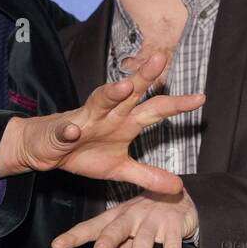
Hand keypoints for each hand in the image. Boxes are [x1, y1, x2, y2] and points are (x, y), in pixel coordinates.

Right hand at [0, 51, 203, 192]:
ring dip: (111, 94)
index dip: (177, 105)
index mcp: (125, 122)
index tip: (200, 99)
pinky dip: (68, 130)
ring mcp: (84, 120)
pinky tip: (73, 131)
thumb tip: (178, 187)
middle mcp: (108, 115)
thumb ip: (148, 175)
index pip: (155, 109)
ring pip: (99, 102)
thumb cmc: (83, 153)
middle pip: (130, 94)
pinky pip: (65, 130)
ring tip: (124, 87)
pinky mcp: (61, 132)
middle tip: (160, 61)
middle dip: (144, 77)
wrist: (46, 150)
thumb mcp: (119, 169)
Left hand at [51, 187, 198, 247]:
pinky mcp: (174, 227)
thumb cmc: (142, 225)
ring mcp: (153, 221)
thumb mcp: (122, 245)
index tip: (57, 246)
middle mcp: (131, 218)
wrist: (179, 200)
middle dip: (108, 238)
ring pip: (144, 240)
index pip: (91, 228)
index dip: (74, 236)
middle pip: (117, 228)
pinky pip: (173, 246)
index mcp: (113, 220)